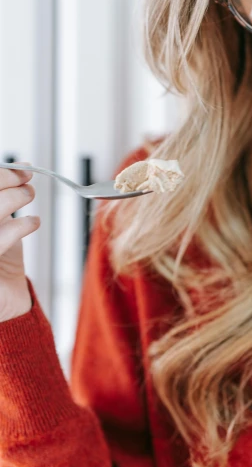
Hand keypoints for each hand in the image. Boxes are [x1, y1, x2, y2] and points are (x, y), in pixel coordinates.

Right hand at [0, 163, 39, 322]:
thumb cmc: (0, 257)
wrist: (4, 298)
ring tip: (29, 196)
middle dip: (6, 179)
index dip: (0, 174)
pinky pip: (1, 239)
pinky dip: (22, 225)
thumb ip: (2, 196)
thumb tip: (19, 169)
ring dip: (16, 197)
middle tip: (27, 178)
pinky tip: (33, 221)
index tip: (20, 168)